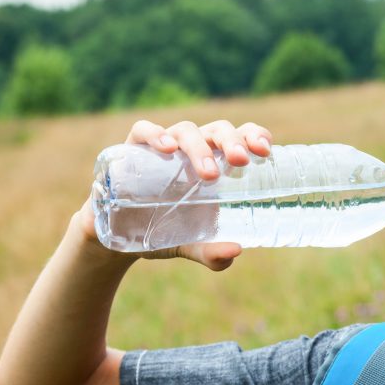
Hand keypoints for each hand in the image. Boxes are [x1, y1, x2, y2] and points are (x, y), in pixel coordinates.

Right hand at [74, 118, 273, 270]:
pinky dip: (156, 135)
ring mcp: (164, 147)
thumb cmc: (165, 232)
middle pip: (218, 130)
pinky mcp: (132, 149)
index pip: (241, 137)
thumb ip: (212, 253)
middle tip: (241, 161)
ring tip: (209, 173)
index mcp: (217, 163)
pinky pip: (143, 130)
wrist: (118, 239)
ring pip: (186, 130)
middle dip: (232, 141)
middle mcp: (194, 149)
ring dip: (200, 147)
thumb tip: (235, 251)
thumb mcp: (191, 246)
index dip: (255, 136)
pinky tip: (168, 148)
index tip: (266, 151)